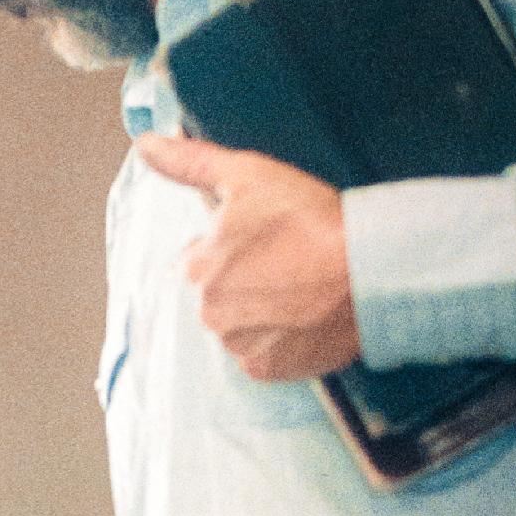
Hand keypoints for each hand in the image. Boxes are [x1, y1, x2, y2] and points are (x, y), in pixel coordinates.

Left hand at [140, 131, 361, 381]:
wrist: (369, 271)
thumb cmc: (310, 219)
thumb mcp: (249, 175)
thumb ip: (191, 163)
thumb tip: (145, 146)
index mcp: (196, 268)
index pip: (201, 259)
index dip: (235, 246)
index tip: (269, 239)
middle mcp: (208, 313)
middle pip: (219, 295)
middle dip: (246, 281)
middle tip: (290, 263)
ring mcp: (236, 346)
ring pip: (240, 326)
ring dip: (262, 312)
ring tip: (301, 290)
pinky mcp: (265, 370)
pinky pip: (263, 355)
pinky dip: (279, 341)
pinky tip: (304, 318)